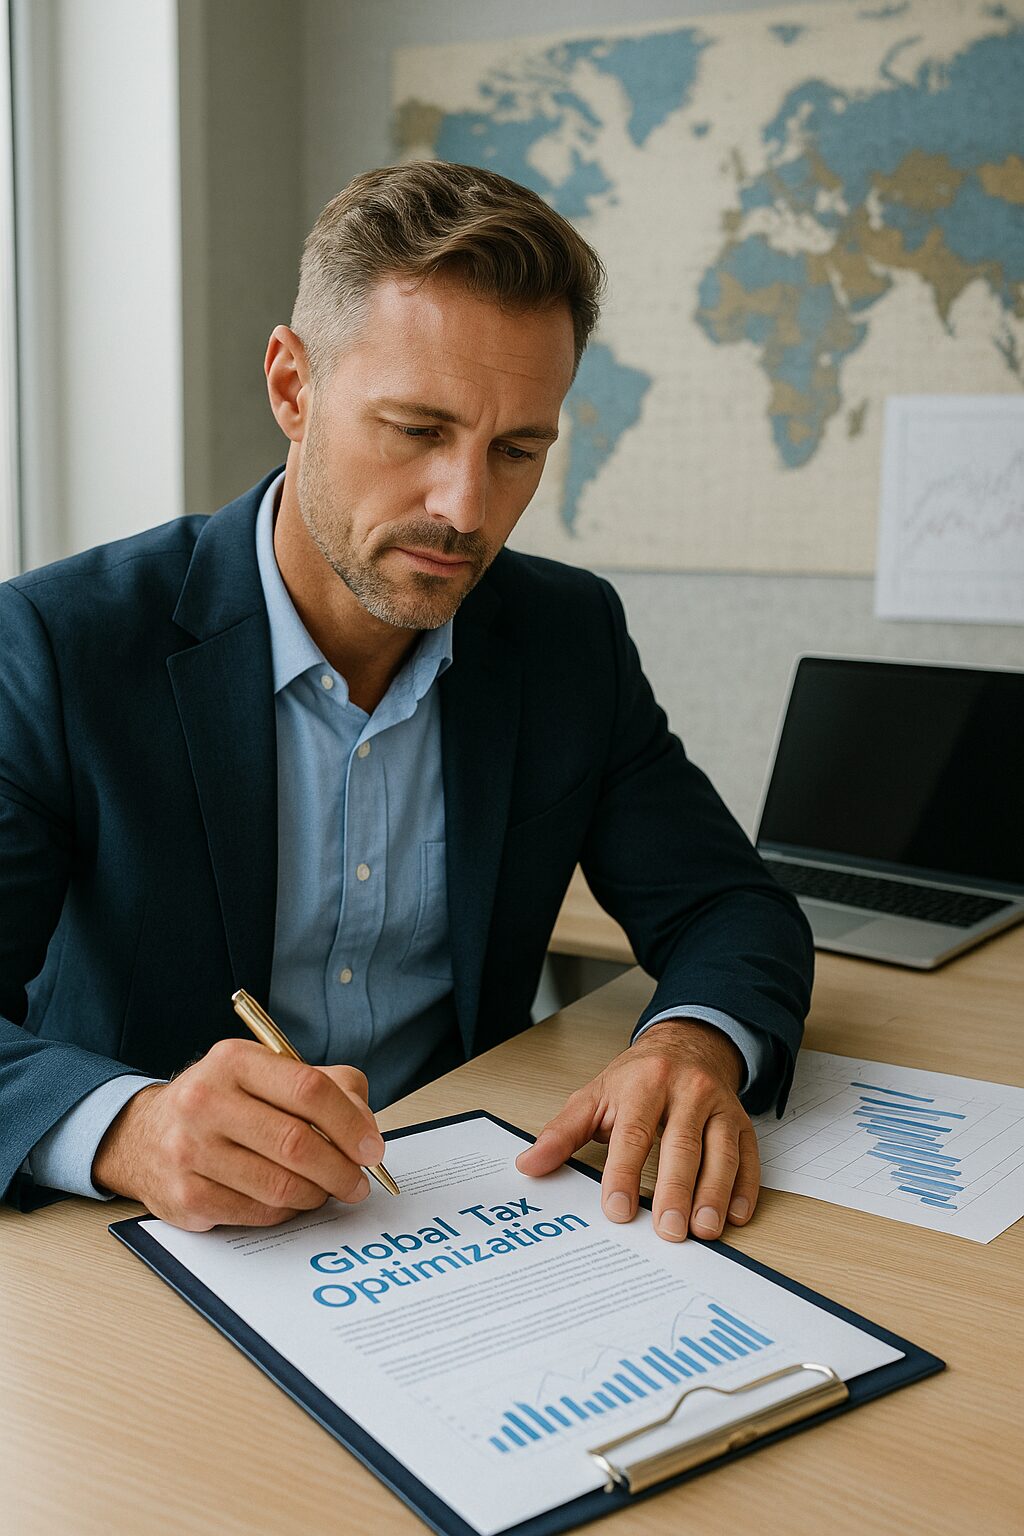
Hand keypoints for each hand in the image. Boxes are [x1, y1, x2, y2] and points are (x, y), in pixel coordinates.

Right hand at [92, 1039, 384, 1229]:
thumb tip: (366, 1130)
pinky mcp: (186, 1196)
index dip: (350, 1122)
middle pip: (297, 1142)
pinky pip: (259, 1213)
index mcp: (233, 1061)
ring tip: (326, 1190)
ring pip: (280, 1185)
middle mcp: (205, 1101)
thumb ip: (329, 1088)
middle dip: (341, 1169)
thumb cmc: (223, 1103)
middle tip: (359, 1182)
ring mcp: (190, 1151)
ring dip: (317, 1193)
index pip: (308, 1089)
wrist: (145, 1135)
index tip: (372, 1147)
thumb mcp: (269, 1074)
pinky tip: (290, 1199)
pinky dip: (286, 1210)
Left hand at [515, 1019, 759, 1240]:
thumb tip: (529, 1165)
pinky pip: (749, 1155)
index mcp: (644, 1084)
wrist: (686, 1044)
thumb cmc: (638, 1078)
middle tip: (667, 1230)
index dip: (624, 1173)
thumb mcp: (595, 1097)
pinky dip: (746, 1187)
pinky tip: (737, 1214)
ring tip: (703, 1229)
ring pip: (721, 1151)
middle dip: (675, 1190)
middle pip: (682, 1145)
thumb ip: (562, 1133)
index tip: (618, 1210)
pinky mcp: (742, 1121)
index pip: (634, 1133)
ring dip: (714, 1194)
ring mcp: (719, 1105)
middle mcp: (686, 1090)